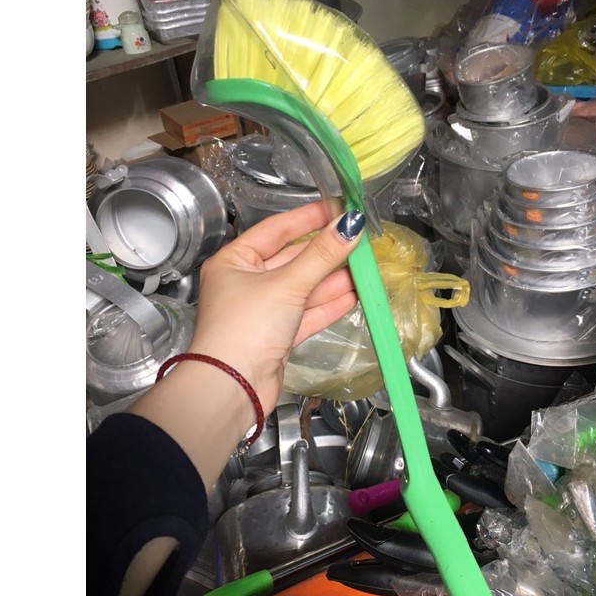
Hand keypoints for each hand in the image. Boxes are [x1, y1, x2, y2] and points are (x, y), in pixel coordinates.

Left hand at [186, 201, 365, 417]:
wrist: (232, 387)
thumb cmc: (244, 329)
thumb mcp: (287, 284)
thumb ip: (322, 255)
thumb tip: (350, 225)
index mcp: (235, 261)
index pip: (277, 229)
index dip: (309, 218)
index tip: (338, 208)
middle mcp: (246, 283)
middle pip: (293, 259)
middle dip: (326, 253)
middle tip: (357, 240)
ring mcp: (263, 310)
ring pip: (303, 288)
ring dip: (332, 279)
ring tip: (363, 267)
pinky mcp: (277, 336)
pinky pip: (306, 313)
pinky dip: (328, 305)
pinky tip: (353, 295)